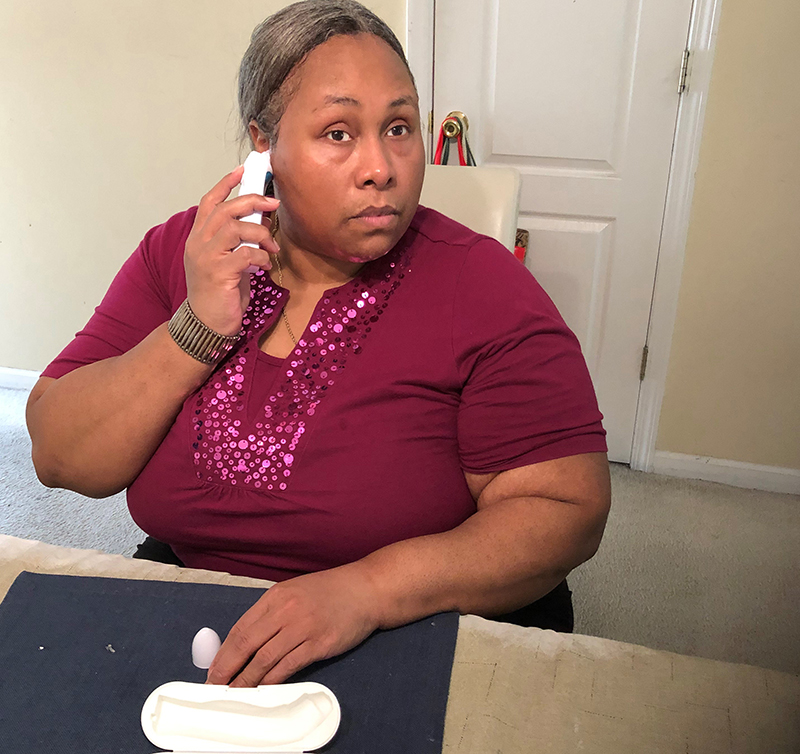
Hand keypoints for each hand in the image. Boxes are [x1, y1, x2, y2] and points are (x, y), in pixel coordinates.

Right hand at [184, 165, 280, 335]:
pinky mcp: (218, 273)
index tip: (244, 170)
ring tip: (271, 246)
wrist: (206, 324)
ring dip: (259, 233)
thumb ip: (237, 241)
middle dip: (252, 201)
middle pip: (225, 209)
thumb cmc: (220, 292)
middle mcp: (198, 243)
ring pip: (234, 228)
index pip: (208, 202)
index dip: (226, 184)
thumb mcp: (226, 260)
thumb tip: (260, 221)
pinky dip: (261, 257)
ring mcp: (205, 257)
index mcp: (198, 237)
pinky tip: (265, 266)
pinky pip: (245, 254)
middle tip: (273, 203)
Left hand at [206, 564, 382, 686]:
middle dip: (227, 668)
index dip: (224, 652)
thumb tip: (248, 640)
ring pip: (265, 658)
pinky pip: (288, 666)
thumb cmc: (332, 591)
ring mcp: (303, 627)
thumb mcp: (296, 592)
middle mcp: (286, 609)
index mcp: (276, 595)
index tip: (214, 668)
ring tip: (235, 693)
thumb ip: (273, 612)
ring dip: (246, 680)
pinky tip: (263, 689)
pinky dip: (272, 681)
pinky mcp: (320, 644)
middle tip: (215, 685)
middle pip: (247, 643)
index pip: (241, 626)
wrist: (367, 589)